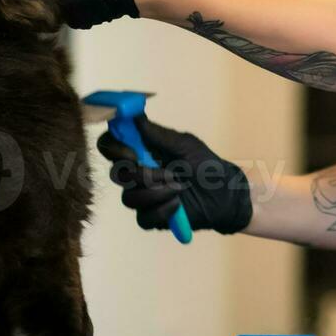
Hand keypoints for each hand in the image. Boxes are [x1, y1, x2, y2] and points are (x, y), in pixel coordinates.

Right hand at [97, 116, 252, 234]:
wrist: (224, 194)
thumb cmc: (205, 165)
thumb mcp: (185, 145)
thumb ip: (159, 134)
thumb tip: (136, 117)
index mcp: (141, 152)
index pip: (111, 146)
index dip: (113, 148)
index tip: (132, 152)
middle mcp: (136, 174)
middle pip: (116, 174)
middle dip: (142, 174)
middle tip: (167, 172)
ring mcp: (142, 197)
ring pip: (129, 198)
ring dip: (156, 192)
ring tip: (180, 187)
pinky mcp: (151, 217)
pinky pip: (143, 218)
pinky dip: (162, 211)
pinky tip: (178, 205)